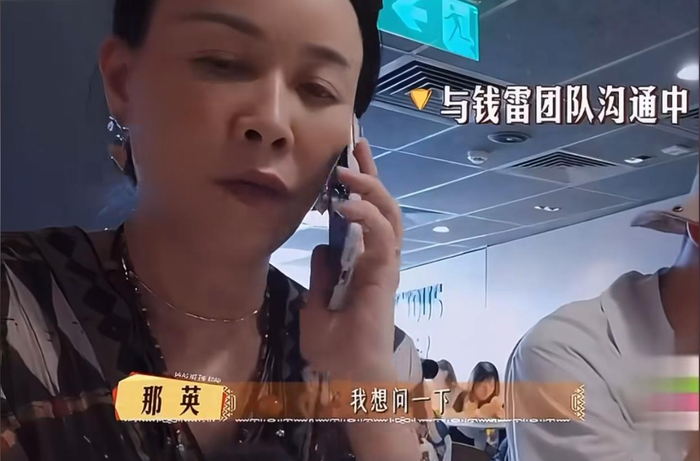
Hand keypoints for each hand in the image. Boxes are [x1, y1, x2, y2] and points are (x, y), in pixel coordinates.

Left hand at [301, 139, 402, 381]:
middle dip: (371, 176)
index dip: (362, 187)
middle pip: (383, 207)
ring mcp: (386, 266)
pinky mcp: (385, 276)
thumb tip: (321, 248)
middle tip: (356, 148)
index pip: (368, 216)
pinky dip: (367, 218)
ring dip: (371, 189)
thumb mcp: (317, 305)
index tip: (349, 159)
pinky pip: (383, 239)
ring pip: (389, 216)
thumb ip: (322, 276)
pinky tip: (346, 205)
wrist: (350, 378)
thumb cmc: (337, 349)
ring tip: (348, 171)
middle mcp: (380, 260)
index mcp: (365, 263)